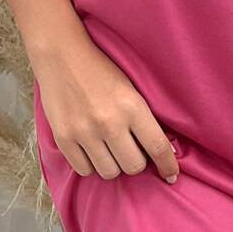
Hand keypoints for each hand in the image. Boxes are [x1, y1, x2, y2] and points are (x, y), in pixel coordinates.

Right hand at [32, 35, 179, 184]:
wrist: (61, 56)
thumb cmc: (100, 71)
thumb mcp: (131, 89)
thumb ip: (144, 119)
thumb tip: (161, 151)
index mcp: (132, 107)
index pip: (158, 147)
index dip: (168, 165)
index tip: (171, 175)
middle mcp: (109, 122)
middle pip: (134, 167)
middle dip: (136, 162)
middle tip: (131, 150)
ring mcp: (84, 132)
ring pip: (109, 172)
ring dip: (113, 164)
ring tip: (110, 149)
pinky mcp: (63, 138)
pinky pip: (84, 170)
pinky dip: (91, 165)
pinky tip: (92, 150)